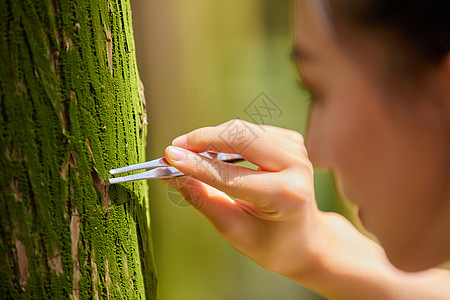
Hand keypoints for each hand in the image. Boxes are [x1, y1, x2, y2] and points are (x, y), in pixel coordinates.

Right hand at [161, 119, 322, 275]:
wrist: (304, 238)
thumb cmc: (269, 241)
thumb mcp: (233, 228)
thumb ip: (202, 198)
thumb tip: (170, 174)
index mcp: (286, 196)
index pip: (232, 176)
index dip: (197, 165)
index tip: (168, 156)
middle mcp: (296, 167)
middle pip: (241, 137)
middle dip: (203, 139)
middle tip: (174, 149)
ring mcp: (297, 150)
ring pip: (243, 129)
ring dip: (212, 138)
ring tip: (189, 154)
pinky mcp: (291, 141)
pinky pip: (250, 130)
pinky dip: (227, 137)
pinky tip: (215, 152)